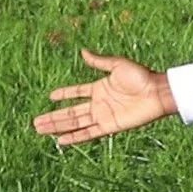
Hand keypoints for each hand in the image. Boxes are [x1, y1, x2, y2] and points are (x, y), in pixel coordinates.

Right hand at [35, 49, 177, 145]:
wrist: (158, 92)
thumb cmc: (142, 76)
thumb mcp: (118, 65)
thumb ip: (99, 61)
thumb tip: (82, 51)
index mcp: (99, 87)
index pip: (76, 92)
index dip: (64, 93)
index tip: (50, 95)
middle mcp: (99, 103)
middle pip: (70, 112)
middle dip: (53, 116)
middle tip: (35, 122)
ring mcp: (103, 115)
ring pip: (74, 123)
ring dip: (57, 127)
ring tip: (40, 130)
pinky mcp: (109, 126)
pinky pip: (88, 133)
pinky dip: (74, 137)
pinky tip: (60, 140)